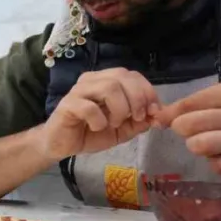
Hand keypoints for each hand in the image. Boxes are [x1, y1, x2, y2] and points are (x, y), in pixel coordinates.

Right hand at [41, 68, 161, 160]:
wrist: (61, 145)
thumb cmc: (90, 133)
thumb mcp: (122, 130)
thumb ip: (139, 121)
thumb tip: (158, 115)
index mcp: (106, 81)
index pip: (132, 75)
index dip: (147, 91)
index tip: (153, 111)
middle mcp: (92, 80)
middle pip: (122, 76)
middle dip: (137, 98)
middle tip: (137, 118)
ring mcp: (79, 91)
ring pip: (109, 87)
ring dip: (120, 109)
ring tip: (115, 123)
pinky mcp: (68, 105)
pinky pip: (90, 107)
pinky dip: (99, 120)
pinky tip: (96, 127)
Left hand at [154, 81, 220, 174]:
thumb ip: (198, 103)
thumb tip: (161, 116)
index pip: (189, 103)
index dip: (169, 114)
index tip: (161, 121)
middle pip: (189, 125)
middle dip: (182, 131)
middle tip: (190, 132)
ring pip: (200, 146)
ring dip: (197, 147)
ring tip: (206, 143)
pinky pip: (217, 165)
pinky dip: (215, 162)